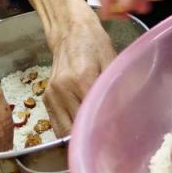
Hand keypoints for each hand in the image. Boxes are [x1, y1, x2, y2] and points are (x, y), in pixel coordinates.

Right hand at [43, 13, 117, 134]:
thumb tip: (125, 113)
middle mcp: (63, 89)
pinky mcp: (46, 98)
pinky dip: (69, 132)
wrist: (69, 30)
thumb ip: (117, 86)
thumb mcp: (112, 60)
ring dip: (78, 139)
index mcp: (82, 78)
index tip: (116, 139)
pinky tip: (81, 128)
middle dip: (92, 138)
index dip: (104, 131)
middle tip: (107, 142)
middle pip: (77, 129)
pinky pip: (56, 125)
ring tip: (94, 138)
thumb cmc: (94, 43)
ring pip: (64, 132)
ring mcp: (52, 94)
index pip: (93, 115)